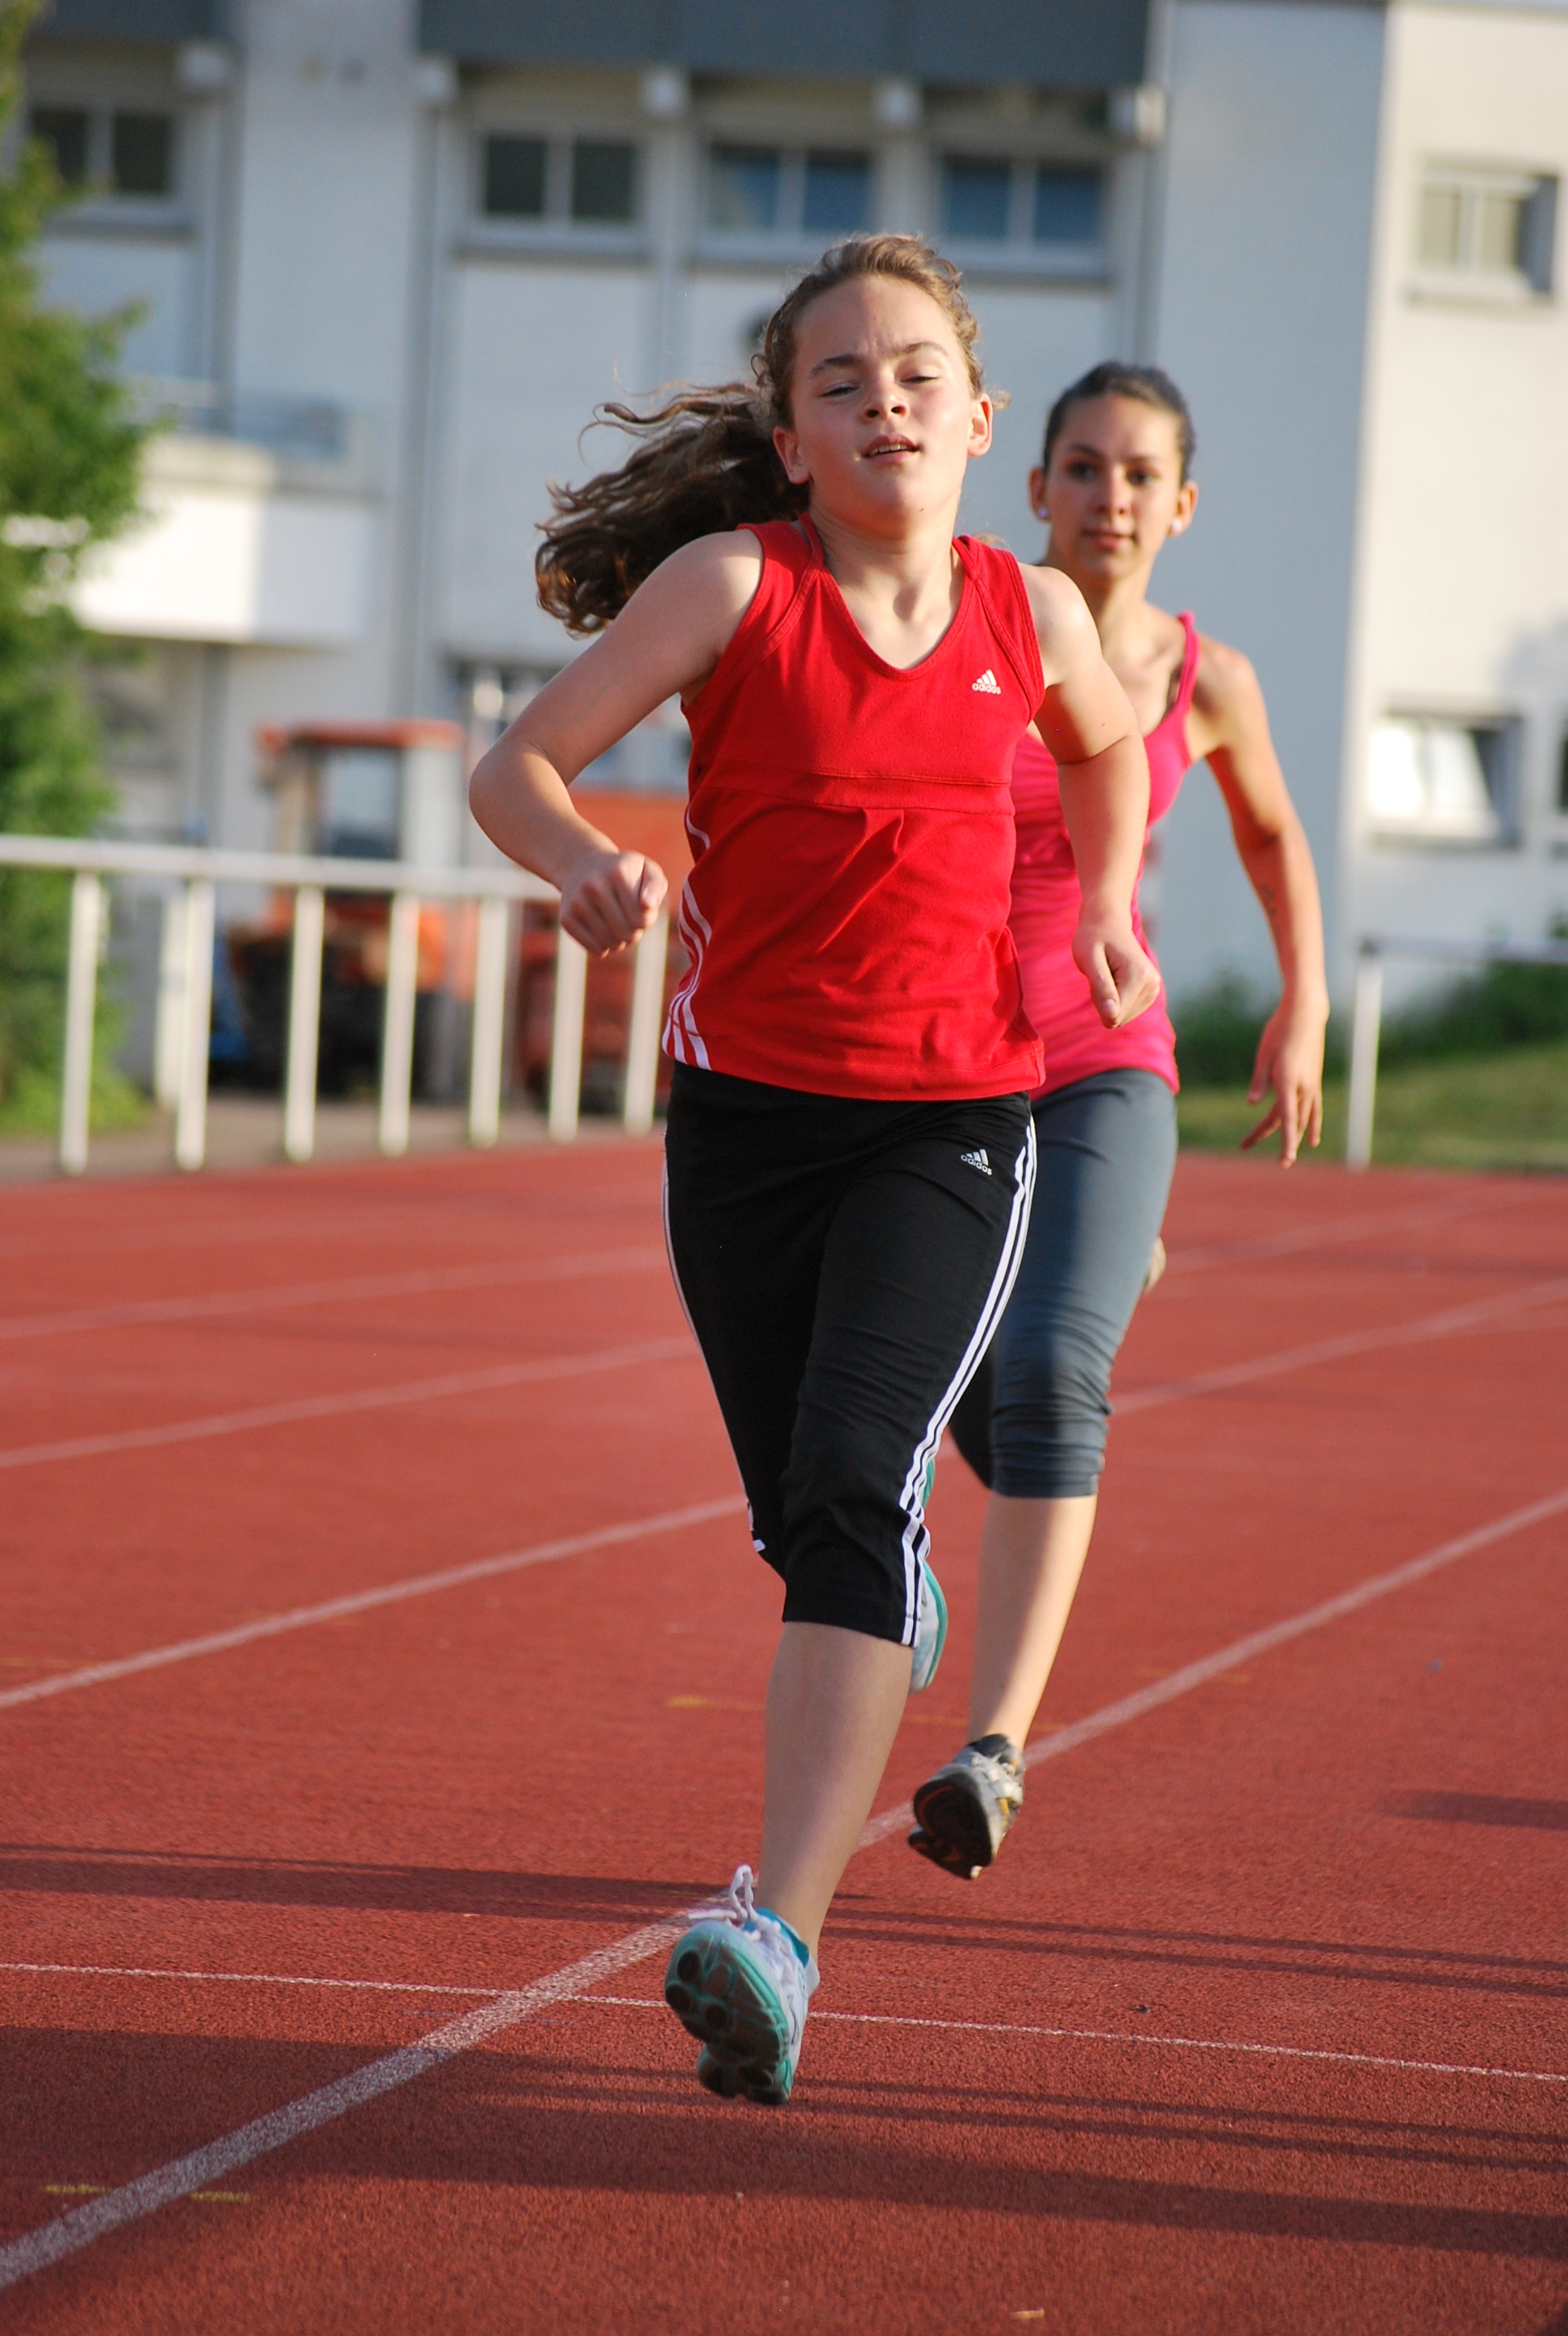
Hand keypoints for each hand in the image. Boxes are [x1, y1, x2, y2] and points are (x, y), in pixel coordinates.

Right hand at [558, 850, 667, 955]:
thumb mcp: (647, 870)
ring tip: (618, 927)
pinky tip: (603, 932)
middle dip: (634, 933)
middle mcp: (594, 886)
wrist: (582, 866)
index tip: (642, 909)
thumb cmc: (624, 873)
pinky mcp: (566, 918)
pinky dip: (604, 947)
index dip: (647, 920)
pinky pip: (595, 950)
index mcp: (617, 873)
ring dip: (620, 942)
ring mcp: (577, 902)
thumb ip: (656, 887)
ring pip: (610, 944)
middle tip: (630, 921)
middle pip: (627, 933)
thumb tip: (647, 906)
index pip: (642, 920)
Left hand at [1071, 906, 1161, 1029]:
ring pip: (1121, 1016)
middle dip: (1102, 1000)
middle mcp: (1152, 985)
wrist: (1108, 922)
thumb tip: (1111, 1017)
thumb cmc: (1094, 939)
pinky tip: (1114, 977)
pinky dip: (1115, 999)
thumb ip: (1101, 988)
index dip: (1097, 1000)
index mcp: (1139, 978)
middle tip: (1100, 973)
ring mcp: (1154, 989)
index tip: (1096, 975)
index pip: (1113, 1016)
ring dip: (1108, 999)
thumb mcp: (1089, 961)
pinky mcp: (1151, 992)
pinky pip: (1125, 1012)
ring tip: (1107, 973)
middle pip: (1117, 1017)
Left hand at [1242, 1002, 1325, 1165]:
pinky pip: (1314, 1110)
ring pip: (1302, 1119)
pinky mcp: (1314, 1080)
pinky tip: (1312, 1141)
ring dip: (1291, 1137)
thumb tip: (1252, 1104)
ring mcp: (1311, 1085)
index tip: (1286, 1160)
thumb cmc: (1279, 1030)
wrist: (1306, 1013)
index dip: (1286, 1142)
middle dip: (1271, 1139)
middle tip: (1245, 1146)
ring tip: (1284, 1157)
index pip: (1286, 1119)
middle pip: (1287, 1121)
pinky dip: (1312, 1126)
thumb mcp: (1264, 1053)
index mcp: (1286, 1081)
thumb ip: (1258, 1081)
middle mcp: (1302, 1087)